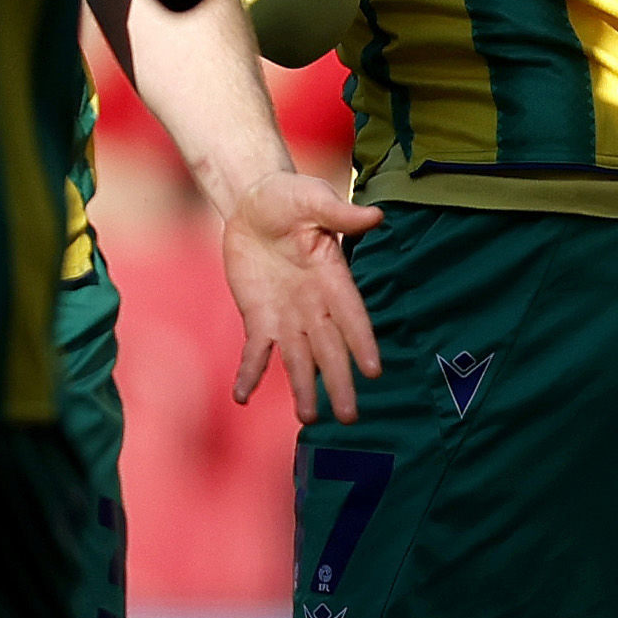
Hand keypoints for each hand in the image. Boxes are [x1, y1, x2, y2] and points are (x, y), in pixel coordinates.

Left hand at [222, 169, 385, 422]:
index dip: (362, 342)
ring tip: (310, 419)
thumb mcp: (311, 198)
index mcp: (333, 277)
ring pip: (300, 359)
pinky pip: (256, 352)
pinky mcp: (260, 319)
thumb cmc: (289, 197)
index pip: (352, 315)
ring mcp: (288, 316)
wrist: (252, 204)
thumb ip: (338, 213)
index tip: (374, 370)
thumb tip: (376, 217)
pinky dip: (250, 373)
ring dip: (305, 388)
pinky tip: (242, 397)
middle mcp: (316, 305)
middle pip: (331, 349)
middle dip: (340, 382)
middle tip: (349, 417)